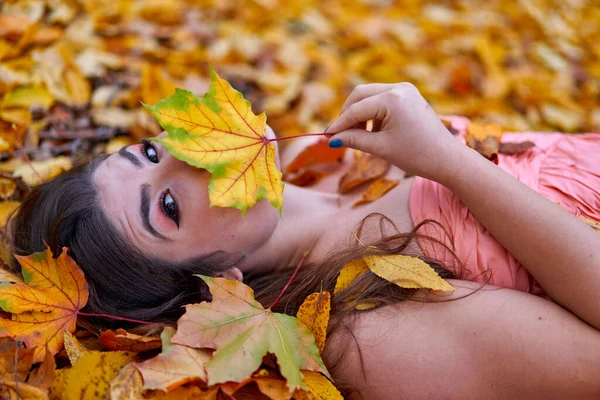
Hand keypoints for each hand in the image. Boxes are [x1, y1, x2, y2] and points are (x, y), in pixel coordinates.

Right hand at [326, 83, 464, 182]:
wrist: (447, 159)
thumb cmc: (416, 155)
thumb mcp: (381, 148)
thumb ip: (354, 140)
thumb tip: (331, 139)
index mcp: (392, 99)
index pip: (356, 109)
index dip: (339, 124)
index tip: (326, 136)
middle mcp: (399, 88)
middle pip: (360, 94)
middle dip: (348, 114)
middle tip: (339, 134)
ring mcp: (405, 90)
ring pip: (370, 96)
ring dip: (360, 114)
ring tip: (359, 137)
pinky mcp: (409, 96)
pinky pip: (382, 99)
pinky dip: (373, 113)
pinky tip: (374, 132)